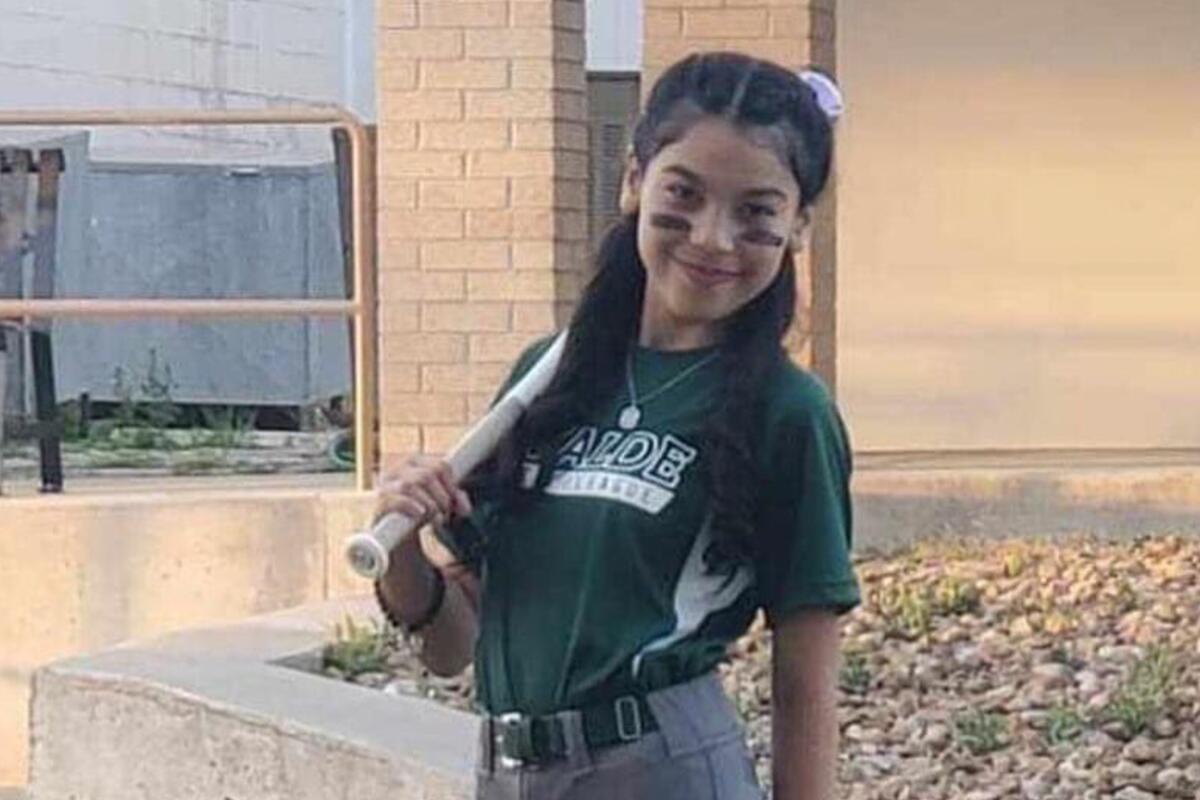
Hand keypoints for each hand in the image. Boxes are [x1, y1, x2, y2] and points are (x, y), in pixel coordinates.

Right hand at [375, 454, 473, 571]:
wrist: (391, 535)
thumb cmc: (416, 512)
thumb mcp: (437, 501)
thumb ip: (453, 499)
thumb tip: (465, 507)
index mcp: (413, 462)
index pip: (440, 465)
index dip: (452, 486)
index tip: (457, 505)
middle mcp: (397, 469)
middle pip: (428, 475)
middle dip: (442, 498)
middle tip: (445, 514)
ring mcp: (385, 485)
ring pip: (412, 485)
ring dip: (430, 505)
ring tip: (436, 520)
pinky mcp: (378, 503)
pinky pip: (395, 499)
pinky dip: (411, 506)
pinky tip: (420, 515)